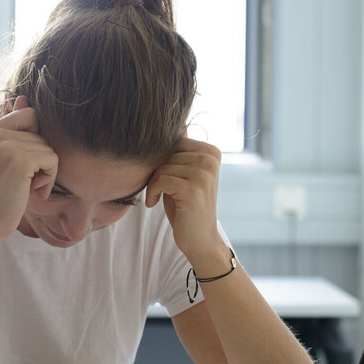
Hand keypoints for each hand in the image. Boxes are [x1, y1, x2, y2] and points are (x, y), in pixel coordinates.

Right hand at [0, 96, 57, 240]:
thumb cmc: (2, 193)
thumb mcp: (8, 157)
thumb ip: (16, 128)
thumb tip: (22, 96)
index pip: (30, 114)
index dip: (36, 140)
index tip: (22, 165)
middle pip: (42, 132)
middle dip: (42, 158)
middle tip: (24, 178)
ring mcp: (6, 144)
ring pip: (49, 147)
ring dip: (46, 171)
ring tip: (25, 186)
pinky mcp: (19, 160)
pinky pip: (53, 159)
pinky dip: (48, 179)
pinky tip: (31, 191)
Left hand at [145, 138, 227, 267]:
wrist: (199, 239)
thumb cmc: (185, 206)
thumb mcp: (182, 174)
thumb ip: (177, 152)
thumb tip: (173, 125)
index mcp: (211, 152)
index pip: (173, 141)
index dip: (161, 160)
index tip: (161, 178)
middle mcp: (210, 160)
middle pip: (166, 153)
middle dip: (155, 172)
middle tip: (156, 190)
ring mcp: (204, 174)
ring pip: (161, 167)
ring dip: (153, 184)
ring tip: (156, 197)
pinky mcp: (194, 189)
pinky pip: (160, 180)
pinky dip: (152, 192)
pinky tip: (153, 203)